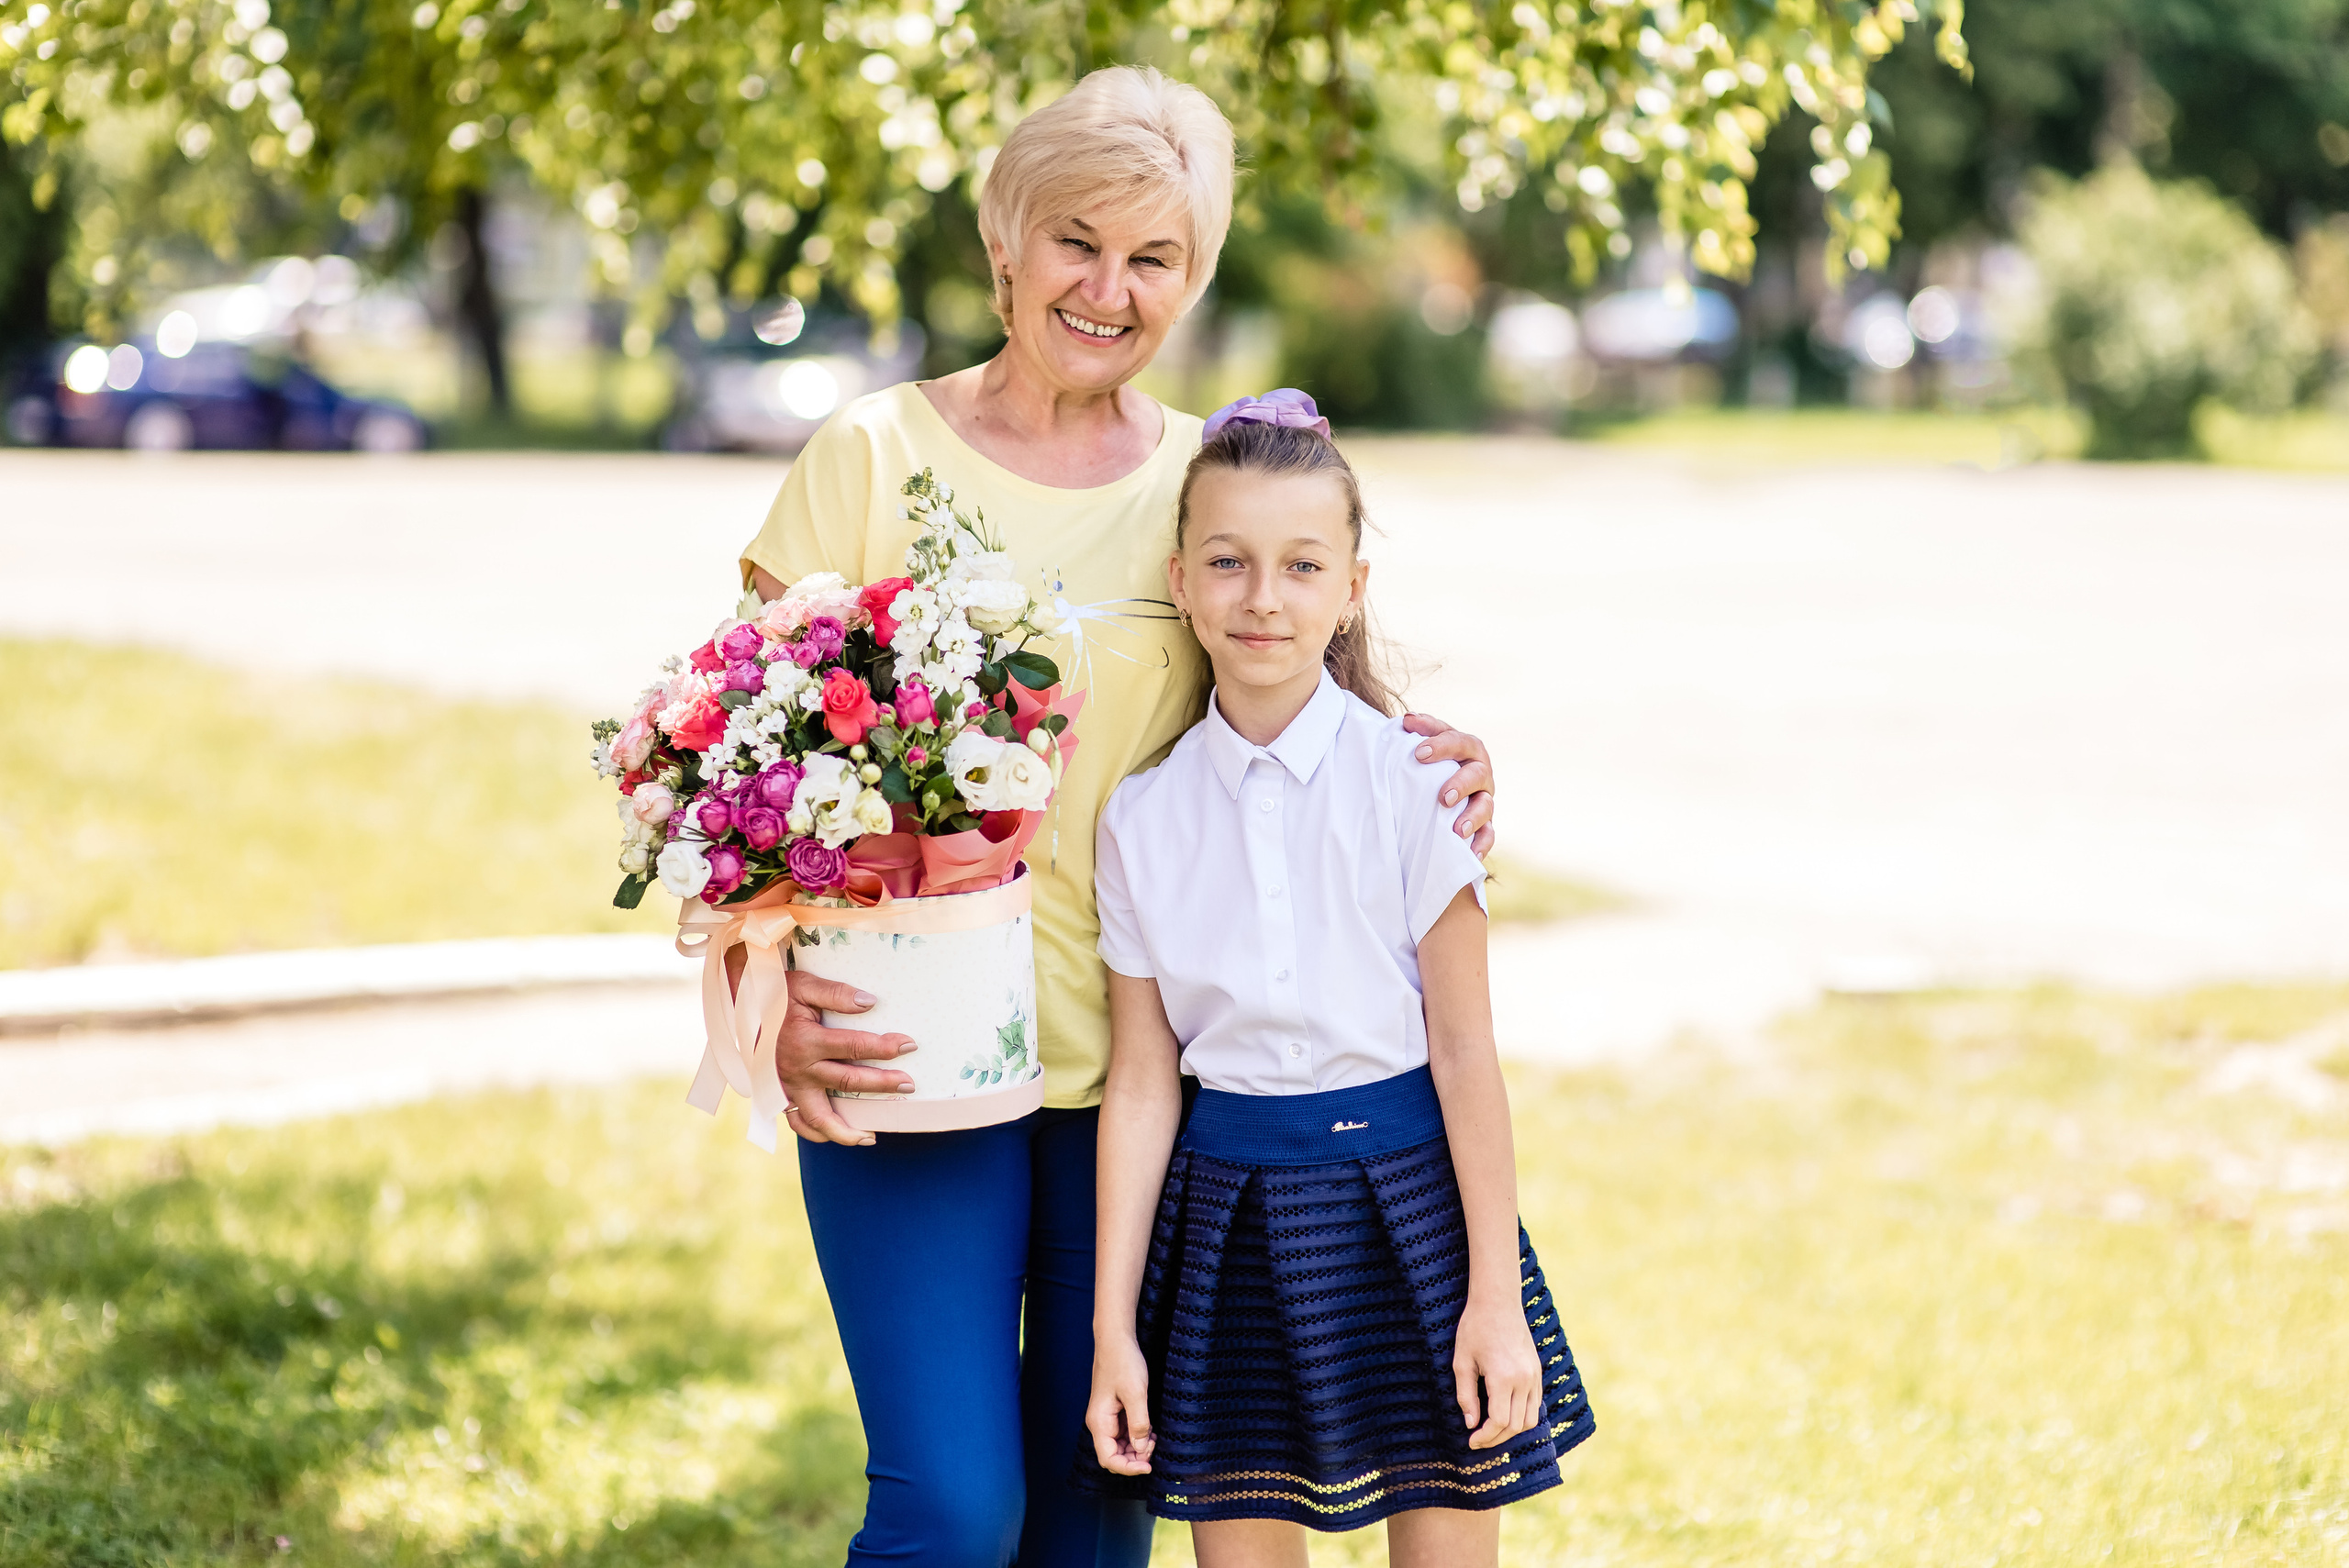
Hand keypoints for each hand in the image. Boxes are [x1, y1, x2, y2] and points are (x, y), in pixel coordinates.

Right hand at [726, 946, 916, 1146]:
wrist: (738, 1007)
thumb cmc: (774, 995)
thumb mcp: (803, 985)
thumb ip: (835, 993)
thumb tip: (870, 1003)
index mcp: (805, 1040)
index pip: (854, 1047)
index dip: (885, 1047)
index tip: (908, 1044)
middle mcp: (797, 1069)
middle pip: (847, 1082)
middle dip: (882, 1084)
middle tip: (909, 1084)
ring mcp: (788, 1087)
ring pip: (820, 1117)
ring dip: (849, 1129)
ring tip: (874, 1135)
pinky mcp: (780, 1096)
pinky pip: (798, 1123)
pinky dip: (818, 1134)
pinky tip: (842, 1136)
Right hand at [1086, 1335, 1155, 1475]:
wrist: (1116, 1340)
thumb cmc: (1123, 1362)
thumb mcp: (1135, 1393)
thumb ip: (1139, 1423)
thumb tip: (1142, 1449)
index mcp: (1099, 1422)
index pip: (1108, 1459)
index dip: (1128, 1468)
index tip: (1148, 1466)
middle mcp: (1099, 1423)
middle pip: (1114, 1455)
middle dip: (1135, 1458)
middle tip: (1154, 1447)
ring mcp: (1106, 1418)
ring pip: (1120, 1446)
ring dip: (1137, 1448)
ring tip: (1154, 1439)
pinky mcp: (1114, 1411)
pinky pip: (1124, 1433)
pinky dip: (1138, 1437)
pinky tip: (1151, 1431)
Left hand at [1402, 712, 1495, 856]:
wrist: (1441, 789)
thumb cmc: (1429, 764)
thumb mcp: (1423, 747)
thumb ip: (1418, 732)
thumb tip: (1406, 721)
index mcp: (1467, 748)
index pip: (1458, 741)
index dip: (1441, 746)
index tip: (1419, 754)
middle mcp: (1480, 772)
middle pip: (1478, 773)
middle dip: (1462, 784)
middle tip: (1443, 797)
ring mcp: (1484, 799)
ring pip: (1486, 806)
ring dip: (1473, 817)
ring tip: (1457, 830)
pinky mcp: (1485, 824)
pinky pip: (1489, 835)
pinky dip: (1481, 845)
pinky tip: (1470, 855)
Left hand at [1453, 1293, 1542, 1450]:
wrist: (1498, 1302)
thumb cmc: (1474, 1328)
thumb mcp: (1461, 1362)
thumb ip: (1466, 1396)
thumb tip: (1470, 1424)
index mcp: (1503, 1378)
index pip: (1499, 1422)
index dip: (1485, 1437)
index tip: (1471, 1441)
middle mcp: (1524, 1380)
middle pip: (1516, 1426)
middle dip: (1496, 1438)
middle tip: (1477, 1440)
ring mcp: (1534, 1376)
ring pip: (1530, 1419)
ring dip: (1511, 1430)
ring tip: (1491, 1429)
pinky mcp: (1537, 1371)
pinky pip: (1535, 1404)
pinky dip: (1522, 1416)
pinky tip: (1504, 1414)